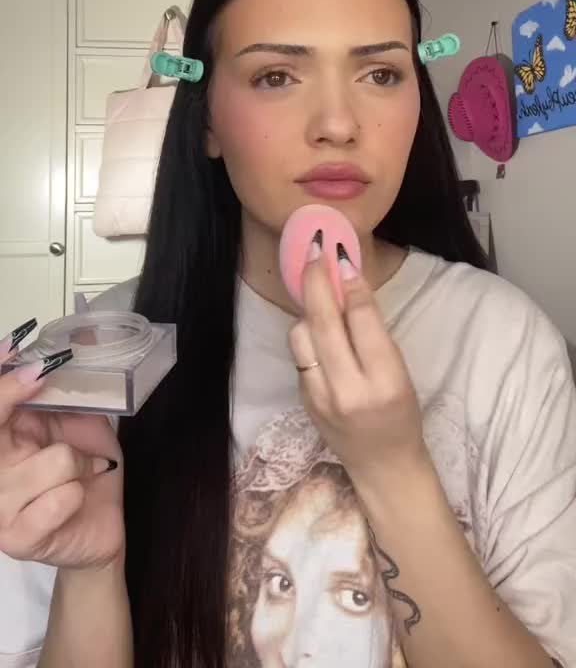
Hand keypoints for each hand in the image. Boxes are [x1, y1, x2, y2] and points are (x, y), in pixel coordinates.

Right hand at [0, 332, 123, 570]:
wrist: (102, 524)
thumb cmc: (88, 469)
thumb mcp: (79, 418)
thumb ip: (64, 388)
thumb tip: (72, 338)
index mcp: (3, 439)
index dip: (2, 378)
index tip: (14, 347)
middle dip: (16, 394)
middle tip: (41, 375)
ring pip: (54, 460)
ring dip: (81, 461)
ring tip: (83, 471)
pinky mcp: (17, 538)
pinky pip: (62, 497)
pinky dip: (80, 490)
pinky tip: (77, 498)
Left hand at [288, 248, 425, 481]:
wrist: (383, 465)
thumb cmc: (401, 414)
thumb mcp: (400, 371)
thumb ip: (373, 334)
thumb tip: (348, 284)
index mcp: (384, 380)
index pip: (361, 321)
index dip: (351, 284)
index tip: (342, 258)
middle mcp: (349, 390)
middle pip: (324, 322)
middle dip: (317, 282)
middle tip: (315, 252)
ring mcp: (320, 398)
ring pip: (301, 336)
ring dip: (308, 310)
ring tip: (320, 296)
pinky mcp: (304, 400)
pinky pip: (299, 355)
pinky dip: (306, 335)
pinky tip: (318, 327)